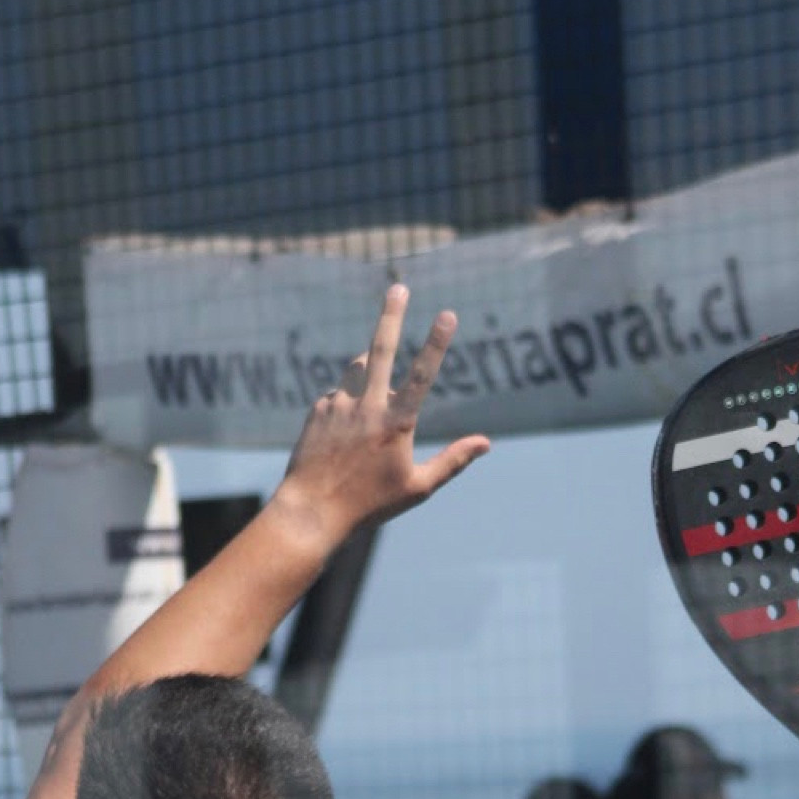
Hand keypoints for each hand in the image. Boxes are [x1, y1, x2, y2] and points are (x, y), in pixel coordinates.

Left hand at [273, 285, 490, 548]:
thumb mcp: (417, 488)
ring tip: (373, 401)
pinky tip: (344, 436)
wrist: (312, 511)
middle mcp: (366, 408)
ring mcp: (338, 405)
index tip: (448, 313)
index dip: (436, 343)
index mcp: (396, 424)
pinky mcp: (318, 410)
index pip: (422, 375)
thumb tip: (486, 443)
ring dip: (370, 368)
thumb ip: (453, 461)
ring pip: (358, 369)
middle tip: (398, 287)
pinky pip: (339, 395)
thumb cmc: (369, 505)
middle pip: (380, 349)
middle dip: (391, 315)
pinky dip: (348, 404)